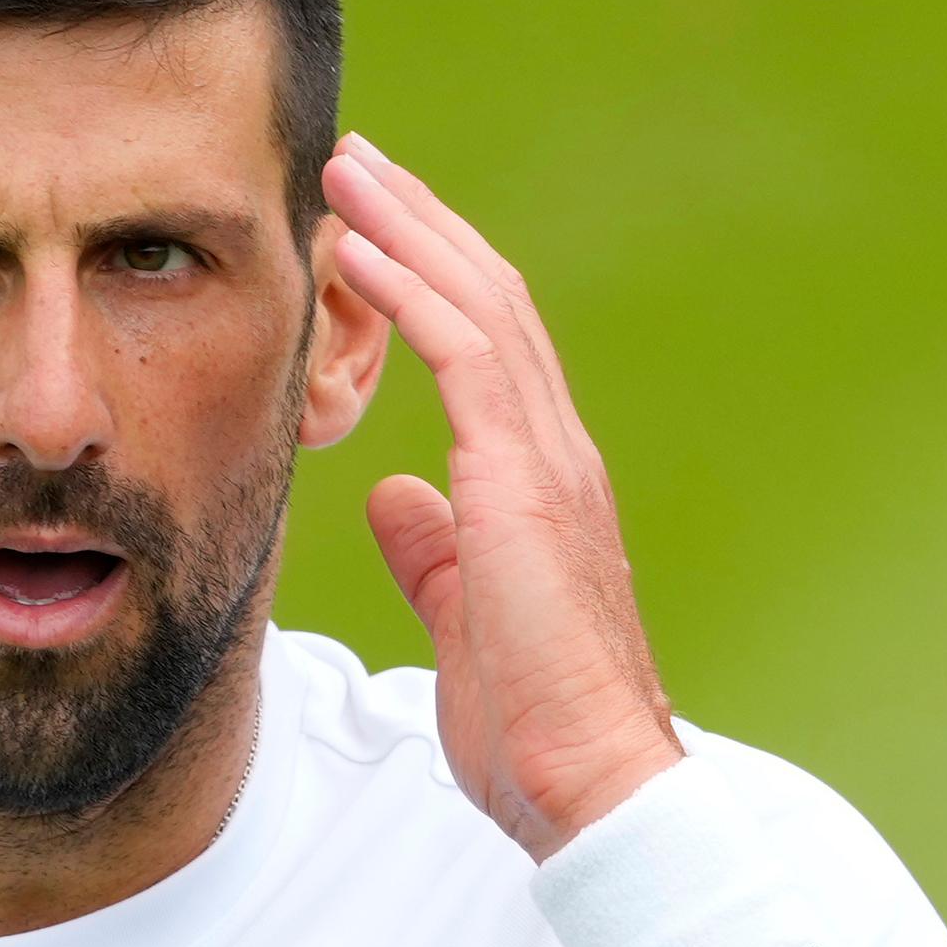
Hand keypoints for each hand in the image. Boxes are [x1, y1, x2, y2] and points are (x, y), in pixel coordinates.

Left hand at [324, 135, 679, 859]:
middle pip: (490, 301)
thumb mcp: (465, 624)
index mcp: (540, 483)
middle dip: (422, 223)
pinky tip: (368, 252)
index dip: (434, 279)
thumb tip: (397, 502)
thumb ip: (436, 556)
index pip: (491, 350)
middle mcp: (555, 453)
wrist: (594, 783)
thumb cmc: (535, 727)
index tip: (375, 229)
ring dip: (411, 231)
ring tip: (352, 173)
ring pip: (482, 307)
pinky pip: (467, 358)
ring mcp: (548, 462)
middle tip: (360, 163)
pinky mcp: (524, 484)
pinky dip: (417, 295)